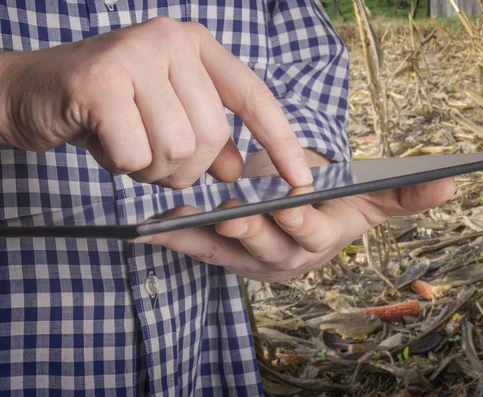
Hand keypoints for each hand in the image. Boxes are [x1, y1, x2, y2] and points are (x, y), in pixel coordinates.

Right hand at [0, 17, 312, 187]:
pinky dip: (122, 164)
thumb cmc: (106, 109)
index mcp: (195, 45)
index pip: (253, 96)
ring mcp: (135, 54)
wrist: (31, 92)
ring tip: (127, 147)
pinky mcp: (100, 80)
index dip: (280, 141)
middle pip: (211, 135)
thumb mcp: (165, 119)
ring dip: (152, 168)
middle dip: (185, 167)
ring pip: (177, 148)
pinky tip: (104, 144)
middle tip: (154, 160)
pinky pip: (137, 154)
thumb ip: (207, 140)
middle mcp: (170, 40)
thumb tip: (238, 169)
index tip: (300, 179)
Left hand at [138, 150, 455, 281]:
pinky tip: (153, 227)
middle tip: (234, 215)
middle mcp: (284, 256)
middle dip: (253, 232)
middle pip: (268, 246)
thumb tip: (454, 180)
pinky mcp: (221, 254)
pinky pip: (197, 248)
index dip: (303, 221)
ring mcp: (250, 258)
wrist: (299, 219)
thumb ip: (405, 193)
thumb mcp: (368, 197)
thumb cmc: (333, 205)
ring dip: (205, 237)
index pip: (313, 234)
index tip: (292, 203)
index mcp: (319, 240)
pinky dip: (175, 238)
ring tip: (183, 218)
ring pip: (228, 251)